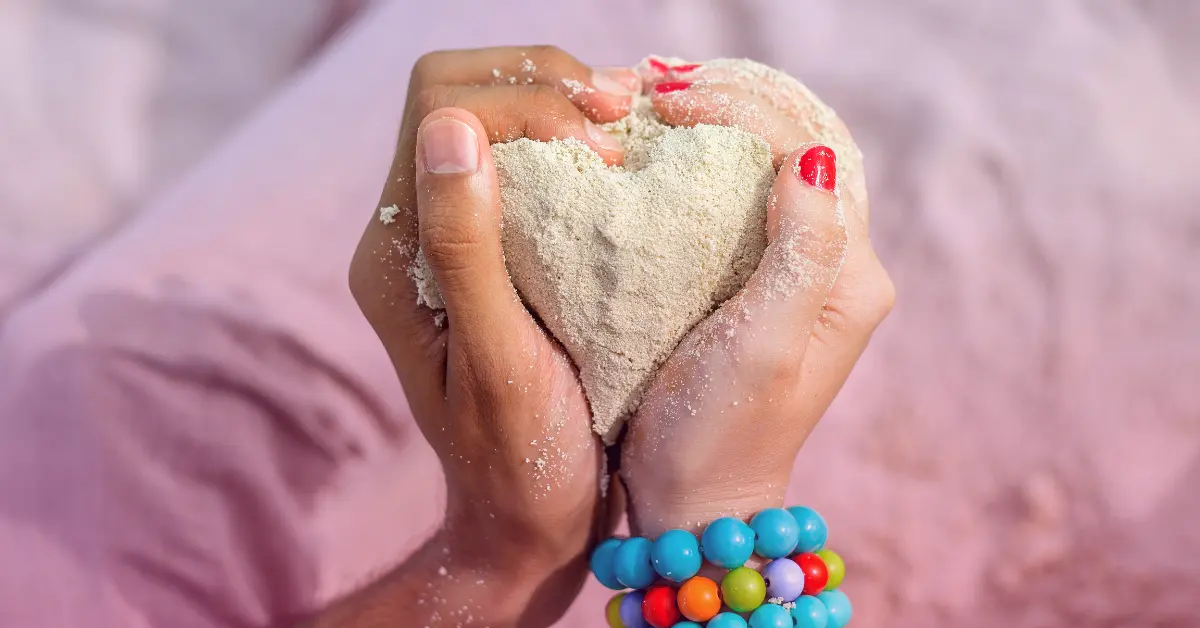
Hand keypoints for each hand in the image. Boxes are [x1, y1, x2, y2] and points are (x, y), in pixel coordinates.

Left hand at [340, 47, 638, 626]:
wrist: (527, 523)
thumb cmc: (521, 460)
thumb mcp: (498, 360)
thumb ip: (466, 247)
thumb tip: (451, 127)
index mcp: (397, 254)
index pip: (440, 107)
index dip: (523, 97)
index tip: (600, 144)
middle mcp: (412, 235)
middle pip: (458, 92)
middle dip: (542, 81)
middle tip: (622, 115)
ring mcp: (452, 240)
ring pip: (491, 115)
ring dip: (560, 101)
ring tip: (626, 126)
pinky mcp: (493, 252)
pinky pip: (521, 160)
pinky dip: (570, 137)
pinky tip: (618, 154)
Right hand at [620, 62, 894, 535]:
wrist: (697, 501)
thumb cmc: (722, 432)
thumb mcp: (766, 344)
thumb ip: (802, 252)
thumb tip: (813, 159)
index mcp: (851, 277)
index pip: (813, 152)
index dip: (745, 111)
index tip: (672, 102)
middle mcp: (837, 269)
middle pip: (801, 149)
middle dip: (736, 103)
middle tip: (660, 85)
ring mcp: (799, 278)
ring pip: (773, 169)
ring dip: (722, 125)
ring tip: (661, 101)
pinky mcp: (759, 288)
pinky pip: (745, 203)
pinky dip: (708, 164)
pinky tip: (667, 148)